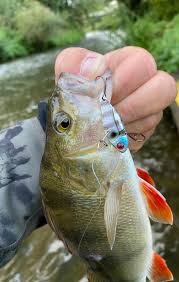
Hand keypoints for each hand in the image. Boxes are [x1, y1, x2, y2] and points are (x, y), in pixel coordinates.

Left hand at [54, 47, 176, 151]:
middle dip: (131, 104)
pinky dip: (125, 136)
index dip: (123, 80)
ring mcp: (148, 107)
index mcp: (127, 62)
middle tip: (107, 111)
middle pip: (163, 87)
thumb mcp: (68, 75)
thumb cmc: (75, 94)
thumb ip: (73, 63)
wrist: (74, 121)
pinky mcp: (145, 129)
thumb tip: (94, 66)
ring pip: (157, 114)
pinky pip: (145, 134)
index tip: (102, 93)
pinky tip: (110, 133)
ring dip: (127, 122)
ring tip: (106, 124)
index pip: (142, 62)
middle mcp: (145, 82)